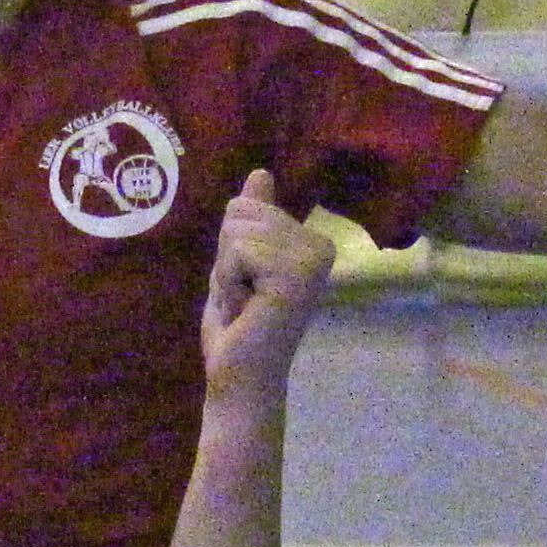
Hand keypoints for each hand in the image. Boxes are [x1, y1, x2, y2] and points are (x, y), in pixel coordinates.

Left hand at [199, 168, 334, 407]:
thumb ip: (252, 219)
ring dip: (226, 272)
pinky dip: (228, 282)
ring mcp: (312, 260)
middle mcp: (321, 245)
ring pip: (238, 230)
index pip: (246, 205)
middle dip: (226, 257)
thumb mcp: (238, 261)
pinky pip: (238, 251)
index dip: (229, 248)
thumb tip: (260, 172)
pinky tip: (246, 308)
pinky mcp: (296, 275)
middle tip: (244, 294)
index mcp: (311, 240)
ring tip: (245, 302)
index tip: (246, 282)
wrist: (240, 374)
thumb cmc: (237, 324)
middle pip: (241, 212)